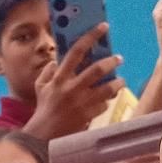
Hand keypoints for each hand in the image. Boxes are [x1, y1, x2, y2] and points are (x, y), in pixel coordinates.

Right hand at [25, 24, 125, 139]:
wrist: (44, 135)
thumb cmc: (43, 108)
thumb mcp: (40, 87)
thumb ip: (47, 72)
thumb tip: (56, 61)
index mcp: (59, 78)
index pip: (76, 51)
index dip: (91, 37)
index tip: (103, 27)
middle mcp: (71, 88)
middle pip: (97, 69)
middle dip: (111, 62)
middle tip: (118, 59)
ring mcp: (81, 103)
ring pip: (107, 88)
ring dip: (117, 83)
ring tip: (121, 81)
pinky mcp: (88, 115)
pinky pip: (104, 105)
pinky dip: (106, 102)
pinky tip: (107, 100)